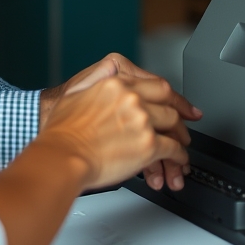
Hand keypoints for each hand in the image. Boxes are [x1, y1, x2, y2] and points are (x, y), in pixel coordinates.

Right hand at [39, 53, 202, 191]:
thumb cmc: (62, 133)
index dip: (173, 96)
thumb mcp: (76, 94)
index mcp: (117, 83)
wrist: (61, 156)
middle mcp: (132, 98)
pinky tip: (178, 161)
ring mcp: (142, 120)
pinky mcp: (148, 144)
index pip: (156, 84)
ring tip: (181, 148)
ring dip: (180, 138)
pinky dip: (178, 156)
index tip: (180, 103)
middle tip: (183, 127)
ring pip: (174, 125)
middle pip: (169, 103)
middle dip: (180, 117)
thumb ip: (96, 88)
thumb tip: (103, 92)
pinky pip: (172, 149)